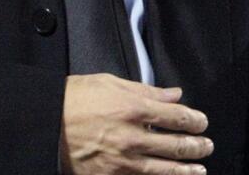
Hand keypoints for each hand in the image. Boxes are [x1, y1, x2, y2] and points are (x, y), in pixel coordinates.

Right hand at [60, 74, 212, 173]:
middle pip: (178, 145)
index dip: (195, 120)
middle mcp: (133, 136)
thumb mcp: (107, 82)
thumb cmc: (72, 98)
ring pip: (167, 169)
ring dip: (188, 169)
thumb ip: (145, 89)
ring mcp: (124, 161)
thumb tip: (174, 94)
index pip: (177, 117)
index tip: (201, 122)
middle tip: (206, 145)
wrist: (43, 122)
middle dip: (197, 146)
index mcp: (132, 108)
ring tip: (199, 169)